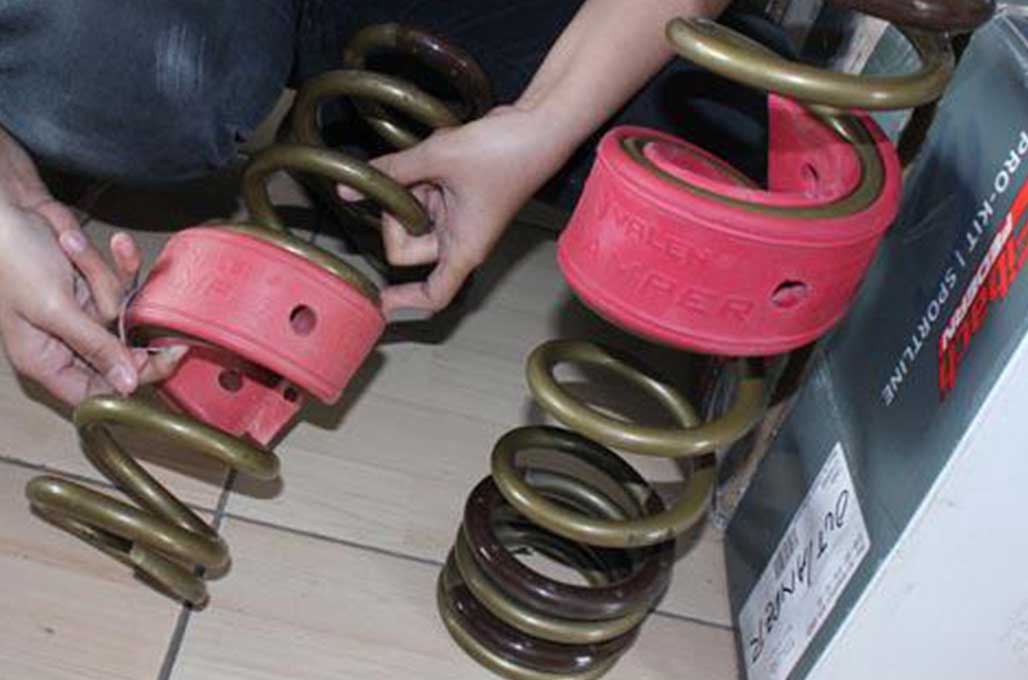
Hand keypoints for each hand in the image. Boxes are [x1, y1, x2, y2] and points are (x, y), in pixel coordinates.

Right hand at [0, 128, 183, 404]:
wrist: (7, 207)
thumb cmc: (11, 258)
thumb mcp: (53, 308)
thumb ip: (94, 345)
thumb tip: (127, 385)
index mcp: (44, 360)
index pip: (95, 393)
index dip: (130, 383)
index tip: (165, 361)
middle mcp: (64, 342)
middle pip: (118, 355)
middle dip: (127, 323)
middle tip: (157, 314)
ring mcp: (81, 314)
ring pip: (123, 313)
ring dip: (105, 278)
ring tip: (71, 249)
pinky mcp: (92, 287)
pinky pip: (122, 283)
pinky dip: (119, 262)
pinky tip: (115, 243)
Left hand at [338, 105, 571, 316]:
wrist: (538, 126)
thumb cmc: (506, 152)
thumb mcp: (437, 158)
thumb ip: (390, 172)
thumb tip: (350, 188)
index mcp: (463, 247)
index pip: (433, 294)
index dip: (404, 301)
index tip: (380, 300)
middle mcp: (461, 238)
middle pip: (408, 249)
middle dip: (398, 216)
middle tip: (408, 184)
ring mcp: (458, 217)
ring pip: (412, 216)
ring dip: (411, 188)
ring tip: (433, 161)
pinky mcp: (458, 195)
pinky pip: (423, 193)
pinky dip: (421, 174)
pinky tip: (438, 154)